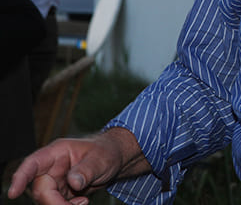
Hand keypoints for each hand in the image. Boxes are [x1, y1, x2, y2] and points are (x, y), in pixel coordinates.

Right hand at [7, 128, 147, 204]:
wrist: (115, 160)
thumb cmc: (106, 152)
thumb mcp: (101, 158)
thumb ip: (87, 169)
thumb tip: (73, 182)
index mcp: (57, 153)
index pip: (33, 164)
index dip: (21, 177)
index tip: (13, 193)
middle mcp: (51, 167)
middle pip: (41, 189)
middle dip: (53, 202)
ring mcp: (55, 180)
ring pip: (46, 199)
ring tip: (82, 203)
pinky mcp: (60, 192)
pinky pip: (56, 204)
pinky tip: (82, 202)